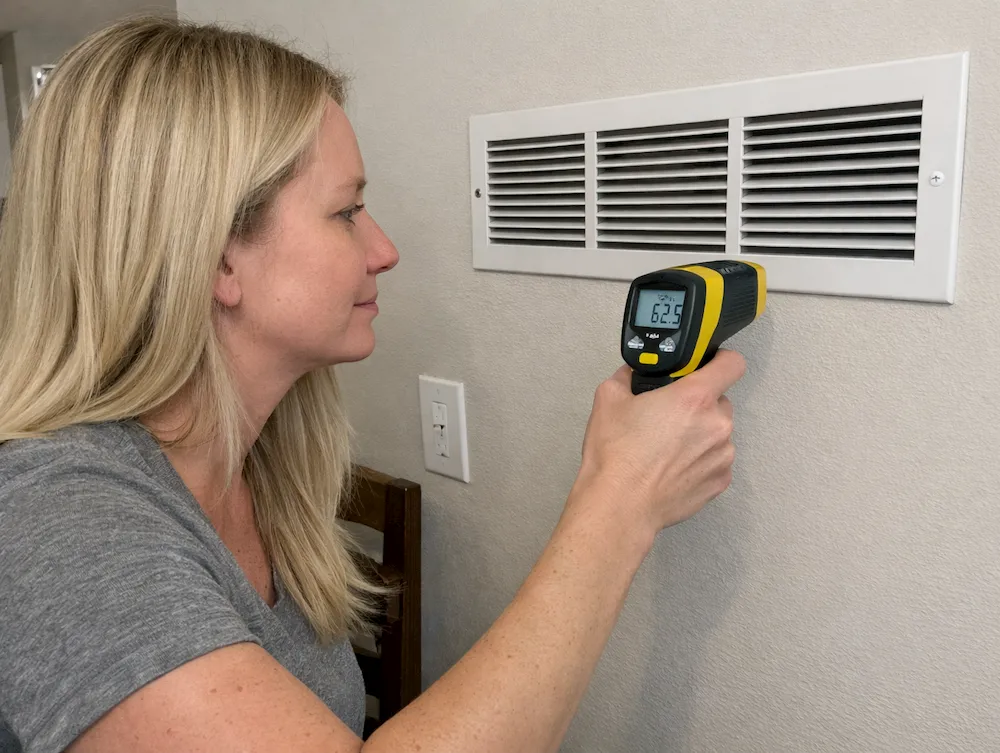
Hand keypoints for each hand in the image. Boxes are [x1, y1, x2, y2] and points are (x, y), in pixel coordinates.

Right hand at [574, 350, 745, 536]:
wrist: (619, 504)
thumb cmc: (617, 457)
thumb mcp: (608, 400)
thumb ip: (626, 377)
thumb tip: (631, 374)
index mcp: (694, 397)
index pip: (731, 363)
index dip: (720, 360)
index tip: (709, 365)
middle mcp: (716, 424)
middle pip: (719, 400)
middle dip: (697, 404)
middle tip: (668, 416)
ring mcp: (722, 455)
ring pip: (717, 432)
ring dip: (699, 434)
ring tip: (665, 447)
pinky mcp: (720, 481)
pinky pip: (715, 460)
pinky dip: (699, 460)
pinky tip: (671, 467)